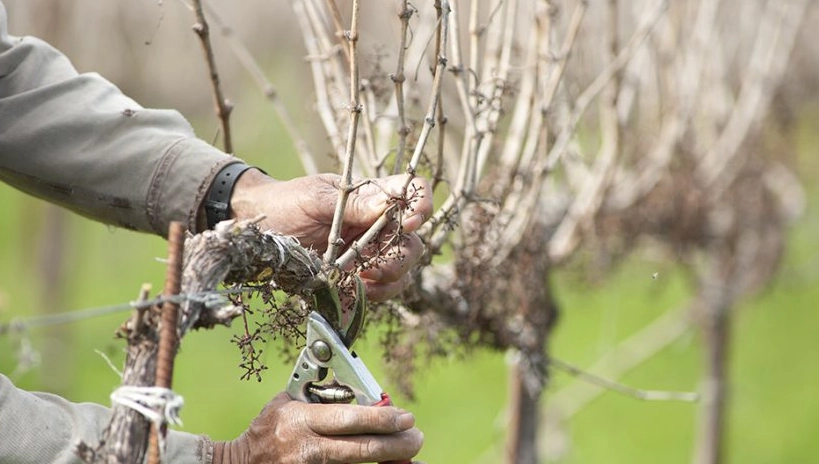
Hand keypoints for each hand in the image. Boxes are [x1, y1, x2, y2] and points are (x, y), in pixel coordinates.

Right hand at [212, 392, 423, 463]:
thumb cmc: (268, 427)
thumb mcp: (288, 401)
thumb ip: (320, 394)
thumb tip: (360, 387)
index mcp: (302, 420)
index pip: (349, 419)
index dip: (382, 419)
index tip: (406, 417)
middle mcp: (308, 448)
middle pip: (362, 450)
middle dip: (396, 445)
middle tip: (417, 438)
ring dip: (389, 462)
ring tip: (409, 455)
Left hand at [229, 170, 432, 300]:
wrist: (259, 233)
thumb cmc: (286, 205)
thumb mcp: (315, 199)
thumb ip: (353, 204)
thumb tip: (388, 204)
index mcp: (371, 197)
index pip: (412, 192)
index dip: (421, 205)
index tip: (410, 221)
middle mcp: (377, 225)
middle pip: (413, 240)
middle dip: (402, 256)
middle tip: (376, 266)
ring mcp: (370, 252)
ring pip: (403, 268)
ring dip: (390, 278)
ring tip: (363, 280)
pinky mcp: (358, 277)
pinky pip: (383, 289)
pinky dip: (376, 294)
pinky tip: (356, 290)